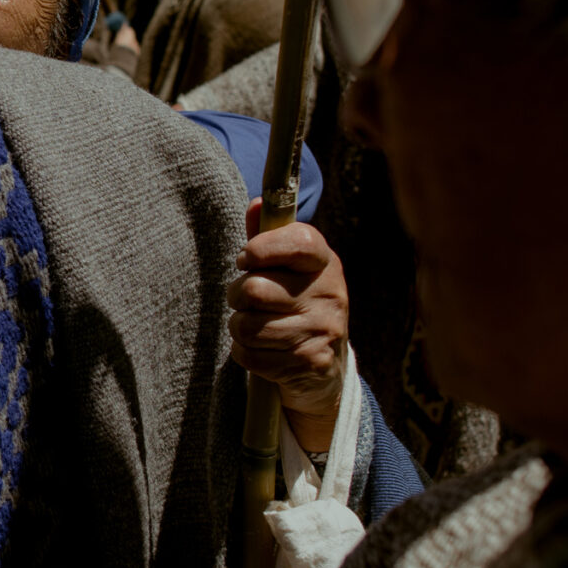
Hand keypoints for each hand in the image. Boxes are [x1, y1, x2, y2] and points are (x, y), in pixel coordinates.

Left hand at [231, 204, 349, 448]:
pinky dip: (245, 352)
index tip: (246, 259)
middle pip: (254, 289)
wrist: (323, 364)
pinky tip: (262, 349)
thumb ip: (267, 235)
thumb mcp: (286, 267)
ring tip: (256, 324)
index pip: (297, 241)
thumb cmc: (294, 302)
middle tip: (246, 300)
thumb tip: (257, 203)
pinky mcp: (310, 362)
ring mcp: (323, 330)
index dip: (260, 248)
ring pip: (247, 325)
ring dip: (240, 327)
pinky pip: (250, 355)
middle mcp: (330, 293)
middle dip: (237, 296)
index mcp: (324, 262)